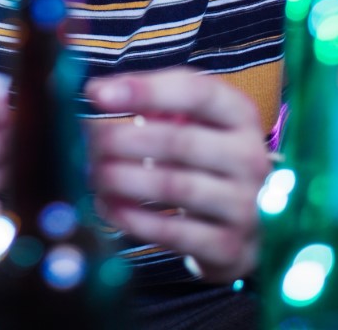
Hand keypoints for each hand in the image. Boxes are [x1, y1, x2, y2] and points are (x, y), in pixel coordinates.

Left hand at [85, 67, 269, 282]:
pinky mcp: (231, 247)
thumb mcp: (192, 117)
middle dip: (120, 139)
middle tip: (86, 141)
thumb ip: (148, 99)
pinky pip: (173, 233)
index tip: (95, 94)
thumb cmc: (204, 154)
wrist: (251, 220)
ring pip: (173, 186)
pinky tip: (107, 206)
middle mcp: (250, 156)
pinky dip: (132, 219)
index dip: (142, 91)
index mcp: (239, 113)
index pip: (194, 92)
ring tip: (92, 173)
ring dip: (121, 179)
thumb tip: (93, 92)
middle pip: (178, 141)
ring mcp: (246, 205)